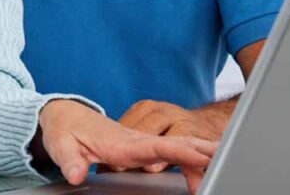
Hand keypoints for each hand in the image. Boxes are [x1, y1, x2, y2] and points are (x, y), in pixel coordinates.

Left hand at [37, 100, 215, 193]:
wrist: (68, 115)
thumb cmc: (67, 130)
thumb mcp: (62, 146)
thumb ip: (70, 161)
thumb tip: (75, 175)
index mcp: (121, 142)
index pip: (155, 146)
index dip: (177, 152)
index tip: (198, 156)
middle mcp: (137, 139)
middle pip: (176, 144)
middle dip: (201, 152)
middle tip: (225, 161)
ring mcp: (143, 141)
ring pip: (180, 144)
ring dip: (204, 152)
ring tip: (227, 161)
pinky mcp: (145, 146)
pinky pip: (175, 148)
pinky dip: (195, 154)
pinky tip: (210, 161)